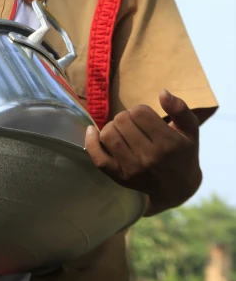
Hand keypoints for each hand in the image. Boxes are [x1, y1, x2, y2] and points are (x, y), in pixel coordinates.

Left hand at [85, 90, 201, 214]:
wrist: (177, 187)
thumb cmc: (183, 152)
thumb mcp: (190, 130)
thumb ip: (180, 109)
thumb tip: (162, 93)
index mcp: (168, 143)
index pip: (140, 113)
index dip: (140, 110)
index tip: (146, 117)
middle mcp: (150, 157)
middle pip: (122, 121)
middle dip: (127, 117)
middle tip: (135, 125)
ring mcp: (133, 169)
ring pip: (108, 135)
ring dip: (112, 127)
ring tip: (122, 131)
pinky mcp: (120, 177)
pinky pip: (98, 158)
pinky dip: (91, 142)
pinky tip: (93, 131)